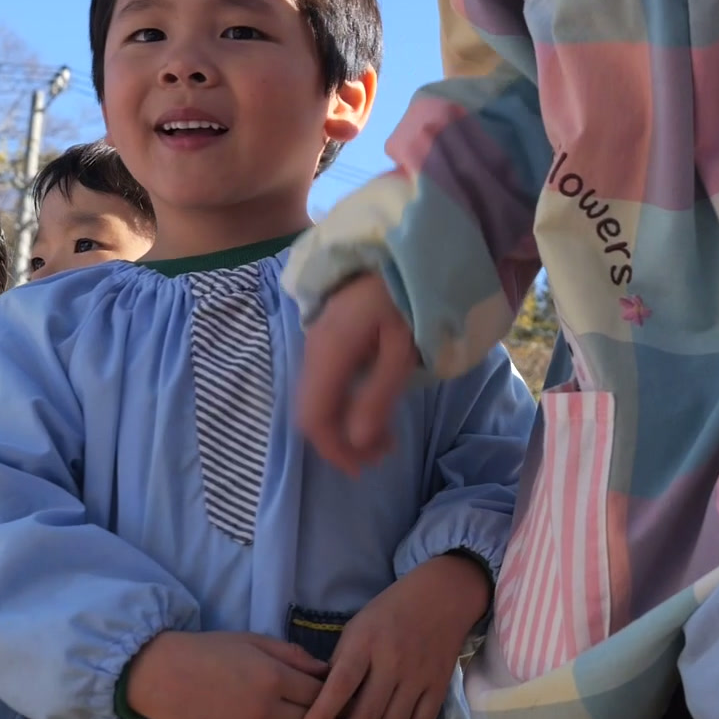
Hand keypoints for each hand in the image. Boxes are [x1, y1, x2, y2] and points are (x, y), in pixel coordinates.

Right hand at [296, 273, 419, 474]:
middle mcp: (314, 350)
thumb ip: (379, 395)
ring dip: (346, 425)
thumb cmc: (406, 295)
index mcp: (330, 352)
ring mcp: (316, 343)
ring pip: (318, 399)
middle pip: (312, 411)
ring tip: (384, 439)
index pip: (315, 417)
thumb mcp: (402, 348)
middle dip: (342, 442)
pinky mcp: (327, 339)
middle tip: (381, 456)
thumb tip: (358, 443)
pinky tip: (372, 409)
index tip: (363, 468)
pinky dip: (345, 406)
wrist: (398, 250)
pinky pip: (326, 384)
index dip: (335, 450)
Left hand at [301, 553, 488, 718]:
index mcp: (366, 642)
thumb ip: (342, 662)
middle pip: (366, 715)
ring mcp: (419, 676)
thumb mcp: (357, 626)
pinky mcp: (439, 686)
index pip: (340, 686)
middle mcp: (393, 661)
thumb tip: (325, 702)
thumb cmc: (391, 610)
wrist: (443, 597)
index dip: (321, 715)